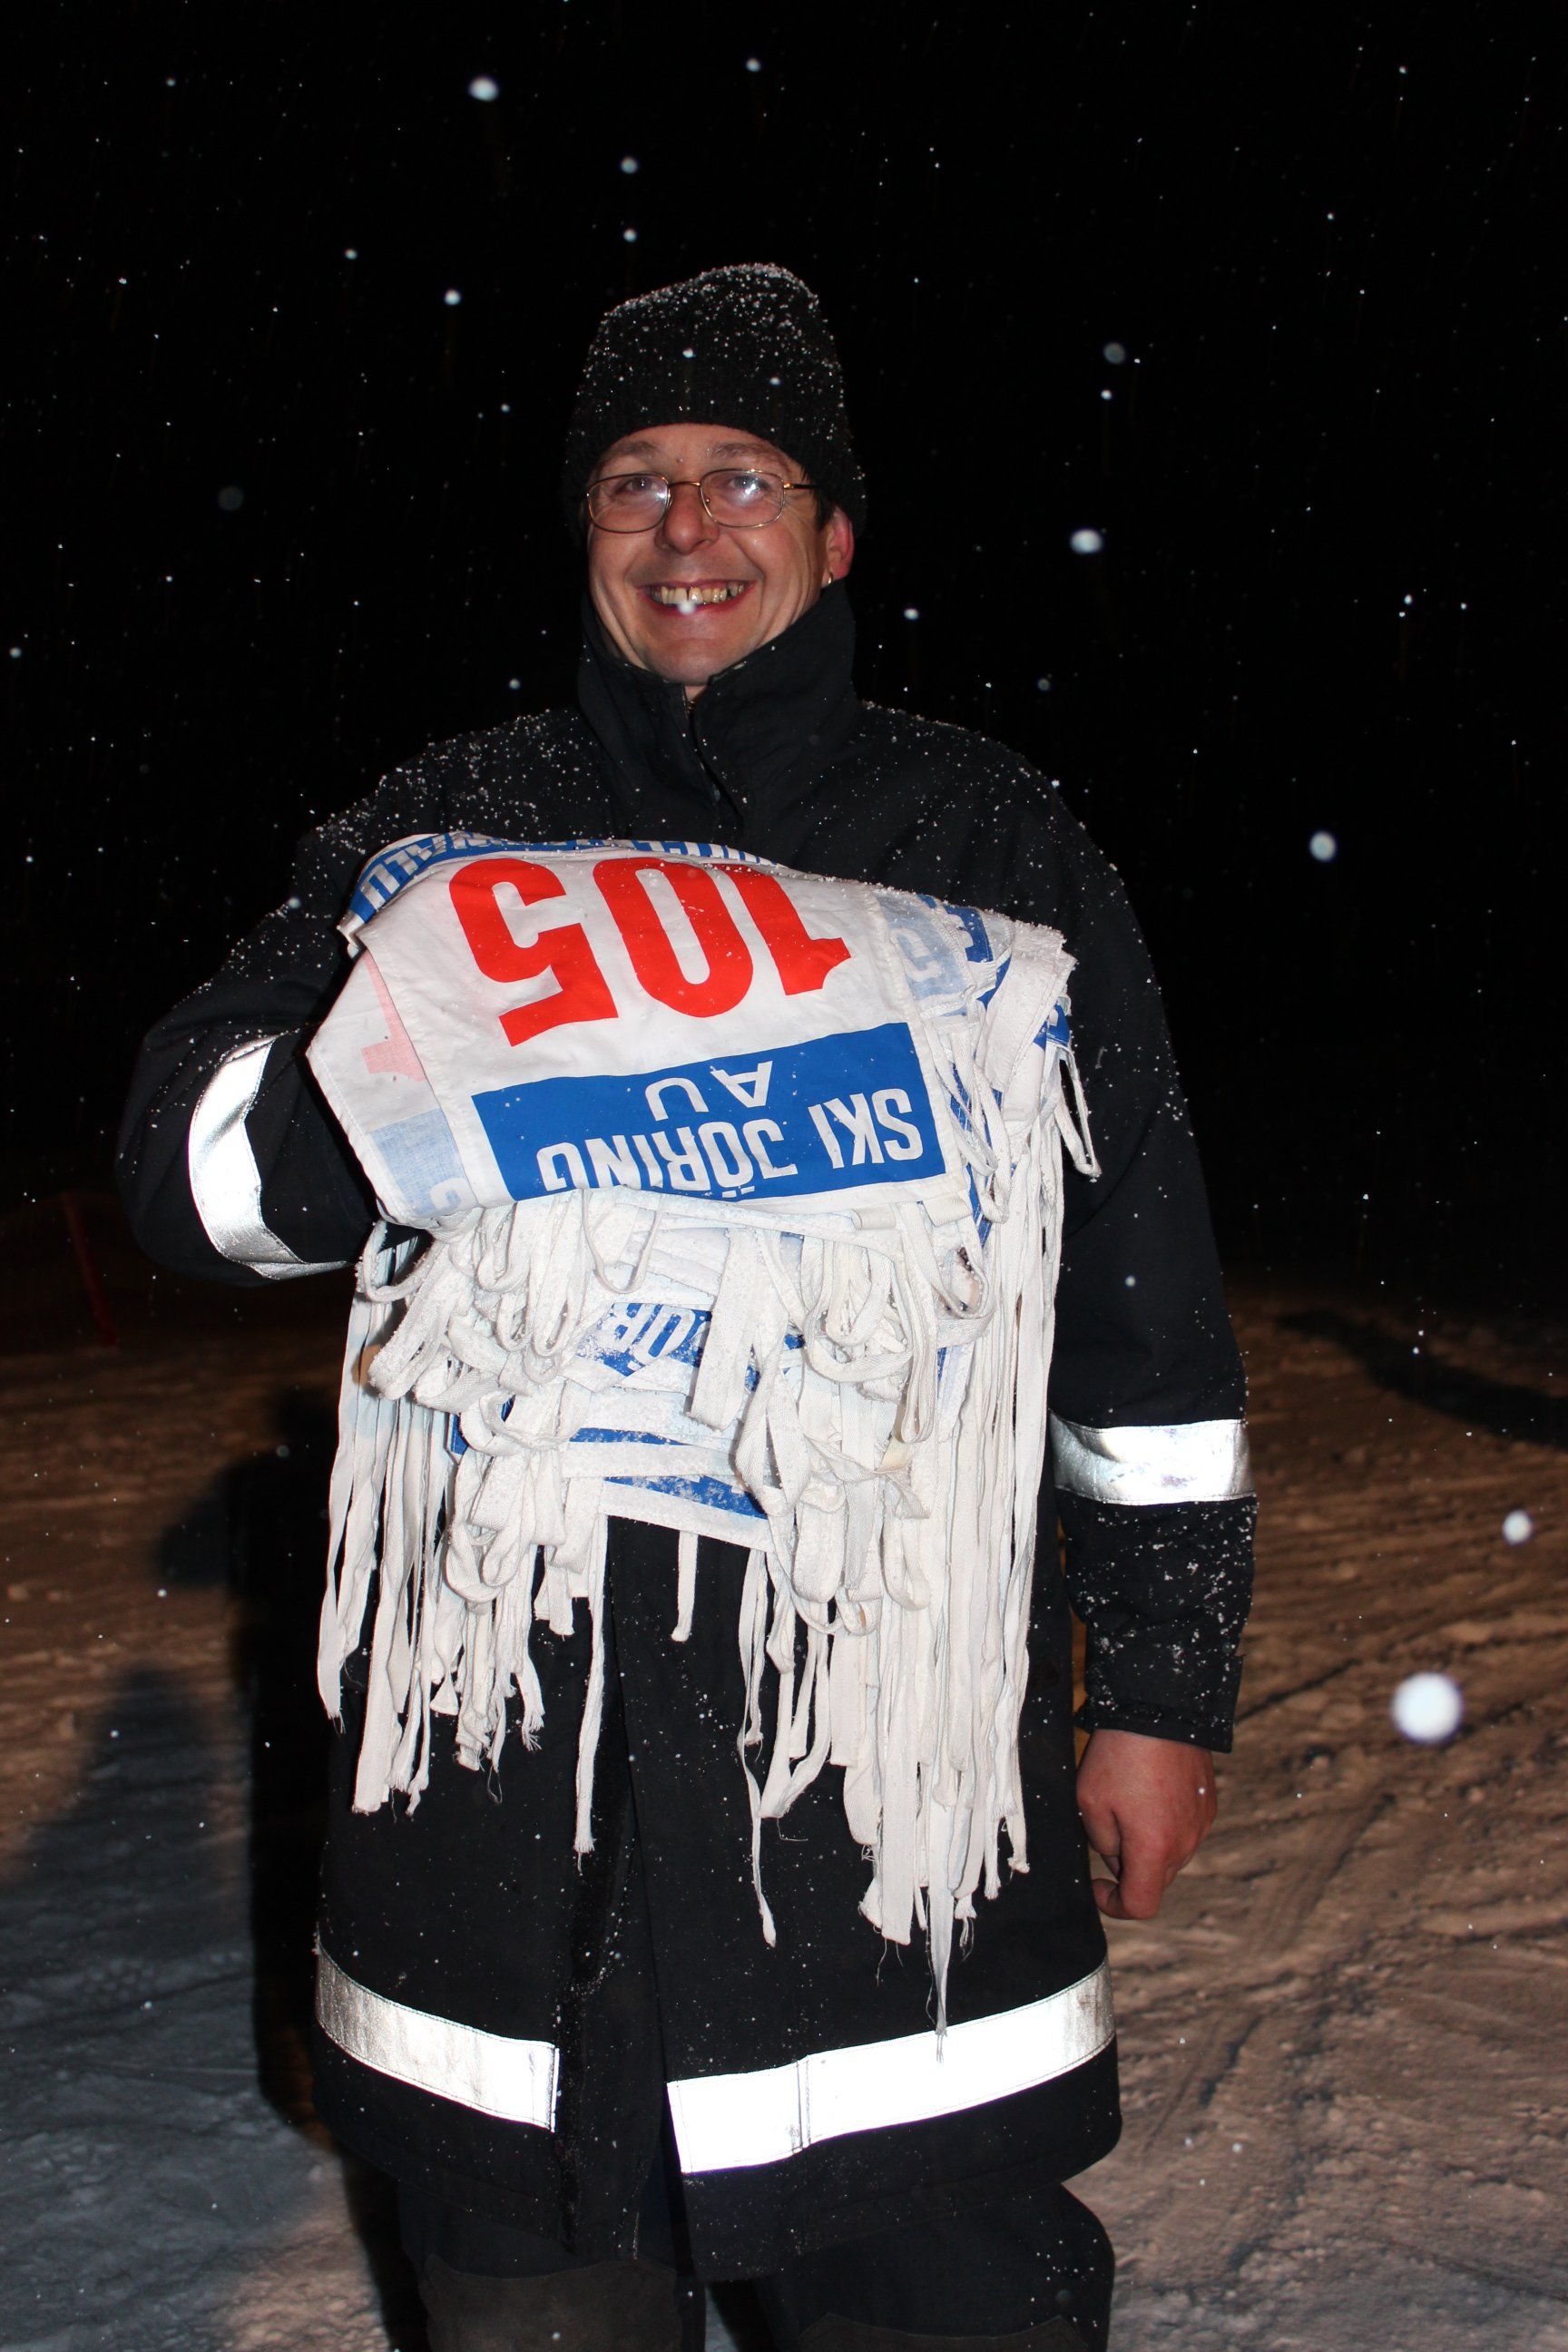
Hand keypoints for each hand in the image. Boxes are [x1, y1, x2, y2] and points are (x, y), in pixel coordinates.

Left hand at [1075, 1728, 1216, 1920]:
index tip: (1097, 1887)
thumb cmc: (1120, 1755)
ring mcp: (1201, 1825)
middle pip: (1155, 1880)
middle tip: (1107, 1831)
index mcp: (1154, 1850)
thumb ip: (1102, 1843)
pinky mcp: (1208, 1806)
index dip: (1114, 1905)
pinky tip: (1148, 1794)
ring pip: (1170, 1856)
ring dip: (1148, 1846)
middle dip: (1128, 1869)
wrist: (1160, 1709)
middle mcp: (1185, 1844)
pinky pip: (1183, 1832)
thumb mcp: (1090, 1802)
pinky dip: (1164, 1827)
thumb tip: (1115, 1856)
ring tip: (1128, 1804)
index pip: (1141, 1905)